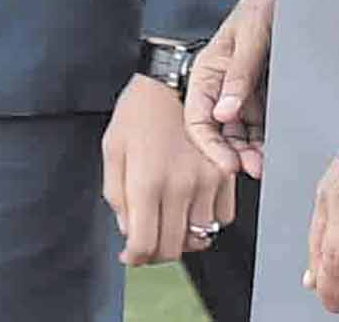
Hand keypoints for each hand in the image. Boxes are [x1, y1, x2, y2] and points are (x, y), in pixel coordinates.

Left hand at [102, 74, 237, 266]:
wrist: (171, 80)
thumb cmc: (138, 112)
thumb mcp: (112, 149)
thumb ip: (116, 195)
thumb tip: (129, 231)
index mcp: (147, 181)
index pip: (145, 245)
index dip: (135, 258)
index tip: (130, 256)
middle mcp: (181, 186)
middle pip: (173, 248)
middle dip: (156, 252)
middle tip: (147, 241)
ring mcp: (207, 181)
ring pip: (200, 237)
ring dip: (184, 236)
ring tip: (168, 218)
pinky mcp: (226, 174)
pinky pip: (223, 217)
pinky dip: (208, 219)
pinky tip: (191, 204)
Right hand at [185, 0, 274, 179]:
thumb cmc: (261, 4)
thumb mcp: (249, 35)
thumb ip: (238, 74)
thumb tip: (224, 114)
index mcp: (208, 72)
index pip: (197, 118)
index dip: (209, 145)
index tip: (228, 164)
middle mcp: (222, 87)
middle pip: (218, 132)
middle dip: (233, 154)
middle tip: (253, 169)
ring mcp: (243, 93)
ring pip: (239, 134)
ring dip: (249, 153)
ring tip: (264, 166)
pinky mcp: (262, 96)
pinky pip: (260, 126)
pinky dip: (265, 143)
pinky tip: (273, 152)